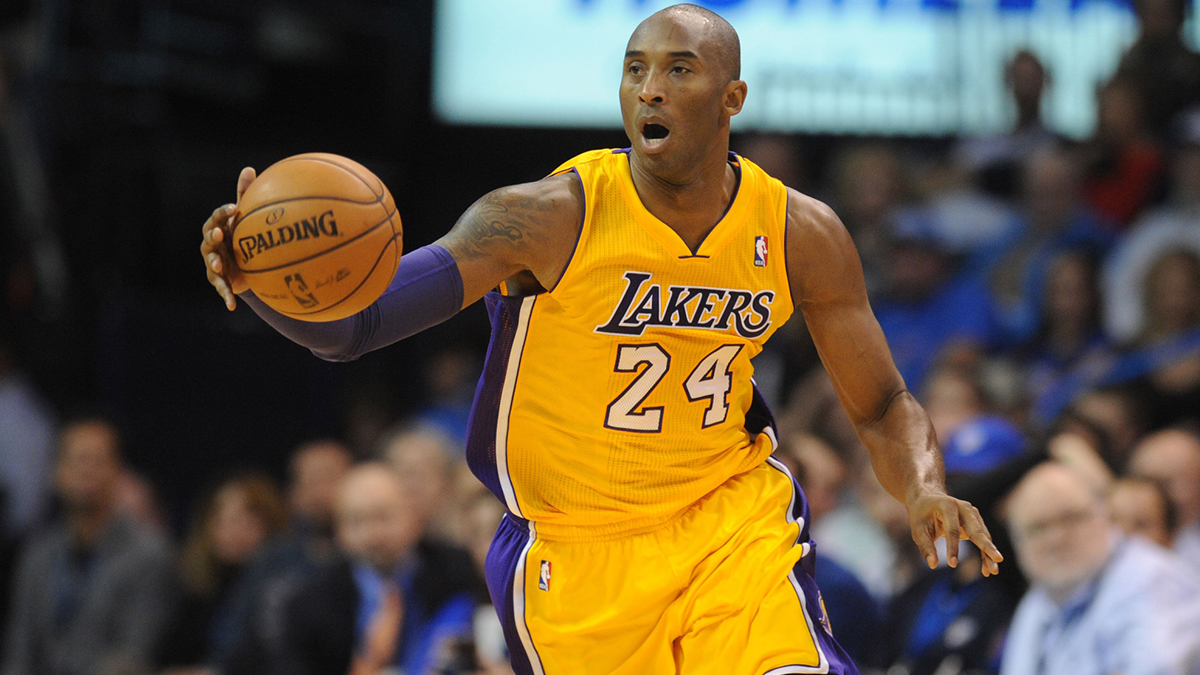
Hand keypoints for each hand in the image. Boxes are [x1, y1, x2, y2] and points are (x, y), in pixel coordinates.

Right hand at [200, 167, 256, 309]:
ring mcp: (213, 263)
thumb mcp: (246, 218)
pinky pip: (221, 288)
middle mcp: (211, 245)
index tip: (234, 208)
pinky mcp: (219, 280)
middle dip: (213, 236)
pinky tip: (232, 305)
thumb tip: (249, 168)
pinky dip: (226, 296)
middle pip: (208, 239)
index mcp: (218, 227)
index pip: (217, 217)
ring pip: (211, 263)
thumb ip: (245, 196)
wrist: (245, 263)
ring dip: (215, 264)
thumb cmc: (243, 235)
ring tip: (220, 266)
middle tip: (220, 233)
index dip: (223, 212)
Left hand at [907, 491, 1002, 576]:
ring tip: (992, 572)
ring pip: (983, 536)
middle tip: (997, 560)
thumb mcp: (917, 528)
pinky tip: (986, 569)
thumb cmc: (922, 515)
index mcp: (948, 506)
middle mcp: (964, 508)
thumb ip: (925, 546)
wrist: (928, 498)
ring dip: (989, 554)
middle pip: (976, 530)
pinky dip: (985, 553)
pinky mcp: (976, 522)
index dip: (952, 547)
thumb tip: (933, 564)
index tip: (952, 564)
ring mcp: (973, 514)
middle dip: (987, 546)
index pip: (952, 529)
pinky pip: (983, 539)